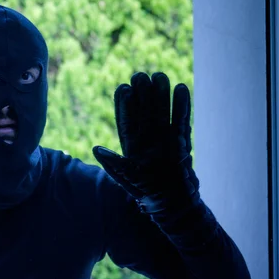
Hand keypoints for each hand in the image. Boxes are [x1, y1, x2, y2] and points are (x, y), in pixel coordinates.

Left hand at [93, 72, 199, 213]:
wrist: (173, 203)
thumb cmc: (148, 192)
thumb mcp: (128, 179)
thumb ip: (114, 164)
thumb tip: (96, 149)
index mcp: (131, 145)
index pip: (126, 120)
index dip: (124, 105)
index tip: (123, 89)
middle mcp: (147, 139)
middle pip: (144, 111)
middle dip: (142, 94)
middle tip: (140, 76)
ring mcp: (164, 138)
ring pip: (162, 111)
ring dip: (161, 95)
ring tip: (159, 76)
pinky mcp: (181, 140)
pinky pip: (181, 119)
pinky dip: (182, 105)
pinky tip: (181, 88)